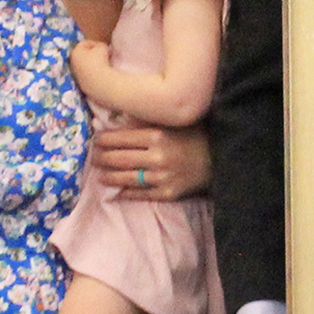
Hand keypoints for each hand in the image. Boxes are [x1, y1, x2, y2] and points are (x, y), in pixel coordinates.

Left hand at [69, 38, 110, 86]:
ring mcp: (76, 75)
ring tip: (104, 64)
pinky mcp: (82, 84)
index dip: (95, 43)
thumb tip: (101, 49)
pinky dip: (94, 73)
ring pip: (85, 66)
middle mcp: (73, 63)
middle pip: (83, 55)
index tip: (104, 47)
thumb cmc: (100, 61)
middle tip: (104, 54)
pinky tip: (102, 74)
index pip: (84, 43)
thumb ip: (100, 46)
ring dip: (93, 64)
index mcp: (75, 52)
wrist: (100, 82)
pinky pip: (88, 75)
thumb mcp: (102, 47)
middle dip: (93, 53)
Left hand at [89, 122, 210, 201]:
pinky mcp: (168, 193)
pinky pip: (141, 194)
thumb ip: (145, 122)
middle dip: (102, 158)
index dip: (104, 140)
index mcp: (157, 135)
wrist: (220, 160)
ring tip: (100, 175)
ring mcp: (162, 177)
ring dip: (109, 177)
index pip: (120, 138)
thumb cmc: (194, 136)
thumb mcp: (171, 123)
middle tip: (93, 158)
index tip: (95, 140)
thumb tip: (115, 119)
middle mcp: (157, 157)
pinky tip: (117, 192)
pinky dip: (126, 193)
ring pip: (126, 178)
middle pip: (119, 159)